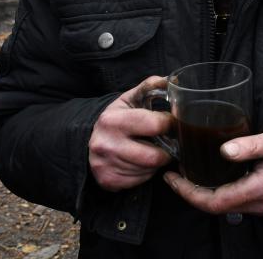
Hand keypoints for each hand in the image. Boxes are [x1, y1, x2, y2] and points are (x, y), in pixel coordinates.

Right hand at [88, 76, 173, 191]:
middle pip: (155, 156)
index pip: (156, 125)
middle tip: (168, 143)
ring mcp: (105, 165)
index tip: (171, 123)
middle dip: (167, 150)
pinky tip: (140, 162)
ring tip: (152, 150)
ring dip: (157, 162)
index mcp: (113, 120)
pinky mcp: (108, 181)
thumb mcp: (129, 99)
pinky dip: (146, 173)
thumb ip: (150, 87)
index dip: (170, 124)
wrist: (89, 140)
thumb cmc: (117, 118)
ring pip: (149, 170)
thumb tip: (173, 81)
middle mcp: (106, 144)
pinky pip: (140, 180)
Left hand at [164, 130, 262, 215]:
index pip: (212, 201)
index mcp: (257, 189)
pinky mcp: (262, 202)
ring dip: (202, 193)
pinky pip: (233, 202)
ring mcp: (260, 205)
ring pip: (223, 206)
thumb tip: (224, 150)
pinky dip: (216, 192)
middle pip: (214, 206)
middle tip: (175, 174)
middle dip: (190, 192)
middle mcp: (256, 203)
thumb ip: (250, 145)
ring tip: (188, 174)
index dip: (188, 192)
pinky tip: (210, 177)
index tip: (172, 178)